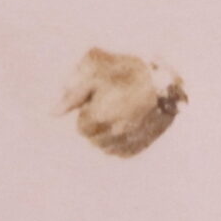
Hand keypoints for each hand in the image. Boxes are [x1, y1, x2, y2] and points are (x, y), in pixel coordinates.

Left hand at [56, 48, 186, 157]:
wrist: (167, 80)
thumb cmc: (127, 69)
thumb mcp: (95, 69)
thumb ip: (72, 93)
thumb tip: (53, 113)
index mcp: (98, 117)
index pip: (82, 127)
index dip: (89, 111)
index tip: (101, 99)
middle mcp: (113, 135)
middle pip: (94, 139)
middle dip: (97, 124)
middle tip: (112, 104)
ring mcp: (129, 142)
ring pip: (108, 148)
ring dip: (109, 134)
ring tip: (121, 113)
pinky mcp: (143, 145)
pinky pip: (124, 151)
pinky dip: (123, 141)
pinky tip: (130, 123)